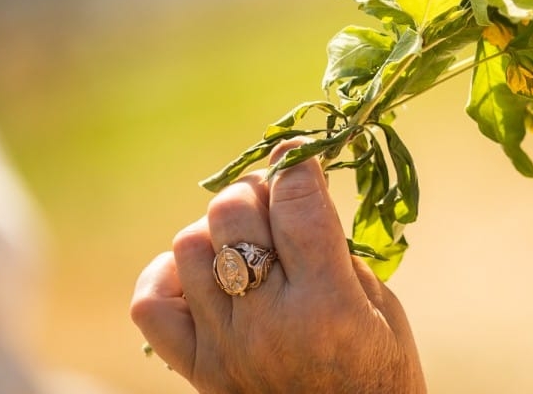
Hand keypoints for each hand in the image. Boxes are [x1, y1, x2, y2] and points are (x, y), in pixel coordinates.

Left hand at [130, 143, 427, 392]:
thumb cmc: (381, 377)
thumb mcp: (380, 307)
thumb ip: (334, 249)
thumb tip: (294, 189)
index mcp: (328, 305)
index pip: (296, 201)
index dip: (298, 165)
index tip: (302, 160)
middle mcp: (267, 323)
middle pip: (231, 212)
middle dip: (257, 194)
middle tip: (277, 205)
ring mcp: (223, 349)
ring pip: (188, 245)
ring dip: (217, 232)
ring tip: (246, 246)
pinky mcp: (196, 372)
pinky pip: (151, 304)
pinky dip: (170, 279)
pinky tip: (204, 279)